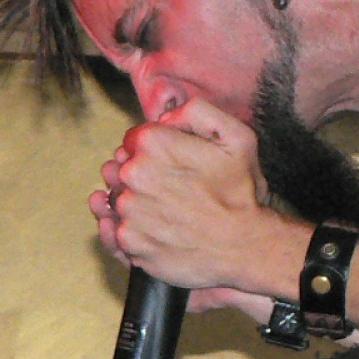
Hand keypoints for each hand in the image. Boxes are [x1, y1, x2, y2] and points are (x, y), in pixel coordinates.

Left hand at [89, 98, 288, 292]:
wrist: (245, 246)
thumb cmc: (241, 193)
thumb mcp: (237, 137)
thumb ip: (198, 112)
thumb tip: (166, 118)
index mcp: (154, 145)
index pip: (133, 140)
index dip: (153, 150)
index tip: (171, 162)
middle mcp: (133, 176)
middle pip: (119, 168)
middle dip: (138, 174)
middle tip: (168, 187)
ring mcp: (128, 211)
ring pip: (116, 199)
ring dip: (131, 202)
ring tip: (162, 210)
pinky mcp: (128, 243)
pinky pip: (113, 230)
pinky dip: (123, 229)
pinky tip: (145, 228)